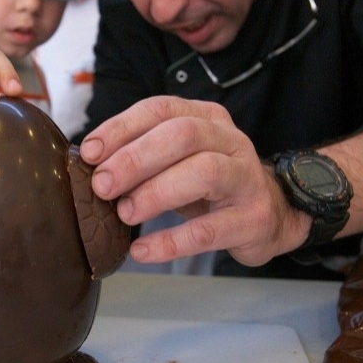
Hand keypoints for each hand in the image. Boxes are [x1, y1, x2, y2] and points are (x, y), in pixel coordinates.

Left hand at [78, 96, 309, 265]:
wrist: (274, 213)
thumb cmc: (212, 185)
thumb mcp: (181, 159)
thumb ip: (143, 155)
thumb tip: (88, 165)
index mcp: (206, 118)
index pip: (160, 109)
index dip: (121, 128)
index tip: (89, 153)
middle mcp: (229, 141)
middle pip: (182, 135)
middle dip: (135, 158)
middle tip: (102, 186)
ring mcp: (246, 178)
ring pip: (202, 173)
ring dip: (156, 193)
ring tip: (124, 214)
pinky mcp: (253, 219)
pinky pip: (209, 230)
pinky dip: (171, 241)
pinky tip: (143, 252)